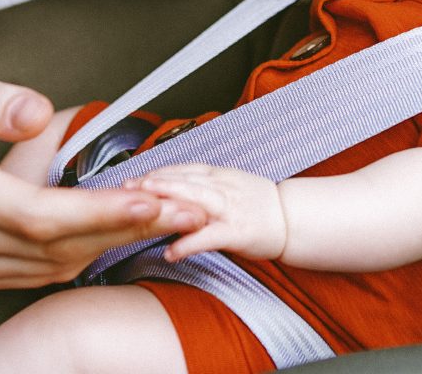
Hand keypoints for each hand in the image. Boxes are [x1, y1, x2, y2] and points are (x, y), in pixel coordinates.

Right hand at [0, 62, 200, 290]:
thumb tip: (34, 111)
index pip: (34, 212)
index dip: (97, 211)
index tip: (151, 197)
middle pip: (54, 245)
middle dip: (128, 228)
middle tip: (192, 209)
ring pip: (53, 264)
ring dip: (120, 242)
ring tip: (178, 215)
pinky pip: (43, 270)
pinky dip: (92, 250)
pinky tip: (132, 227)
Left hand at [127, 164, 287, 262]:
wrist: (292, 219)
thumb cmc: (260, 205)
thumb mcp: (232, 184)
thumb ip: (204, 184)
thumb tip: (173, 186)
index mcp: (221, 176)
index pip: (185, 169)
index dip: (159, 171)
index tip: (135, 175)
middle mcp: (224, 188)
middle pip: (186, 181)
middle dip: (156, 182)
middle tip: (128, 186)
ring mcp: (230, 210)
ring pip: (196, 201)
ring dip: (169, 202)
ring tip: (145, 207)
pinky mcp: (238, 233)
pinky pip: (210, 237)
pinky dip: (189, 244)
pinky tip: (171, 252)